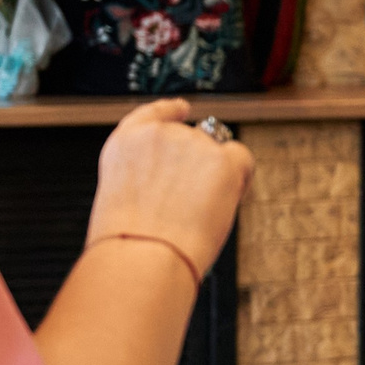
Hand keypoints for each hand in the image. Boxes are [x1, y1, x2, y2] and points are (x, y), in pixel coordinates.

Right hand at [86, 99, 253, 275]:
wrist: (142, 256)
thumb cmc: (130, 242)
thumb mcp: (123, 198)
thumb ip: (148, 179)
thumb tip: (179, 183)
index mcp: (125, 143)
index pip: (152, 115)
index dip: (171, 111)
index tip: (183, 109)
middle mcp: (158, 135)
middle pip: (192, 141)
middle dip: (196, 169)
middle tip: (188, 207)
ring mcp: (191, 143)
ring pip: (217, 153)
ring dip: (216, 177)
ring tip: (198, 214)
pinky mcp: (221, 159)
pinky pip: (242, 159)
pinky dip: (242, 178)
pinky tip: (231, 198)